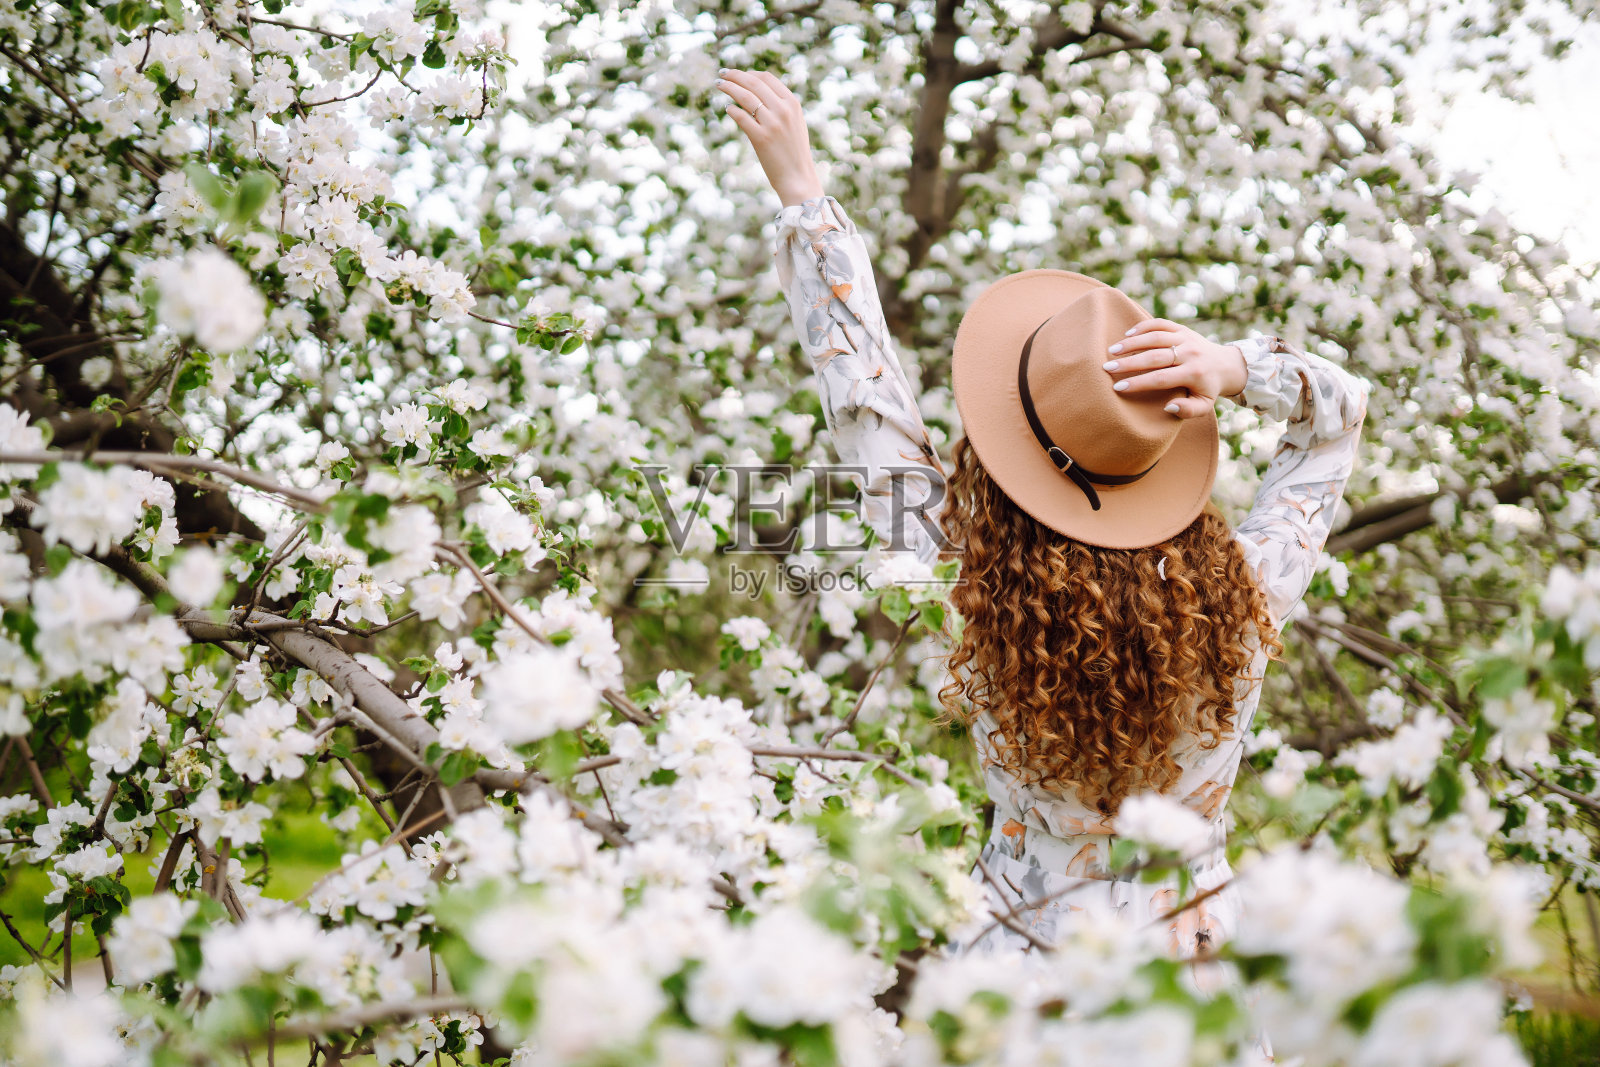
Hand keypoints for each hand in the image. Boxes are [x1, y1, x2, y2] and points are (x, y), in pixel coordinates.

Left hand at [716, 68, 823, 206]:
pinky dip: (732, 110)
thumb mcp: (795, 123)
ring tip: (719, 85)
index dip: (749, 73)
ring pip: (745, 97)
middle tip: (722, 74)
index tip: (737, 74)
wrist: (798, 177)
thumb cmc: (794, 152)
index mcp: (792, 104)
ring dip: (729, 88)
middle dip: (735, 75)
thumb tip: (758, 92)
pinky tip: (727, 109)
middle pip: (754, 83)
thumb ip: (781, 106)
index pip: (767, 78)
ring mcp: (772, 124)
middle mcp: (783, 110)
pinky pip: (741, 117)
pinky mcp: (761, 138)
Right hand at [1101, 318, 1248, 418]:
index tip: (1118, 387)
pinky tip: (1127, 334)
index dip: (1138, 383)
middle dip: (1129, 362)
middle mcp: (1190, 353)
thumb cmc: (1207, 389)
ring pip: (1155, 337)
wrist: (1225, 364)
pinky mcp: (1182, 328)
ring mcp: (1186, 337)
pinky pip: (1160, 324)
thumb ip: (1188, 410)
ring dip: (1132, 342)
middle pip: (1154, 356)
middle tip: (1107, 367)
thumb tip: (1168, 406)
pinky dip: (1143, 327)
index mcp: (1194, 373)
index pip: (1161, 378)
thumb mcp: (1204, 405)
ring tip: (1112, 350)